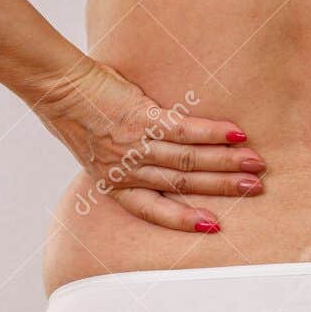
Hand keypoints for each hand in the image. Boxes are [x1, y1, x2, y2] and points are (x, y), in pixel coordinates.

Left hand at [31, 57, 262, 232]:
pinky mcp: (141, 118)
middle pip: (181, 184)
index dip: (183, 220)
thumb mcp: (97, 150)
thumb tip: (156, 161)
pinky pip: (184, 130)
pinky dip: (213, 133)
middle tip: (253, 189)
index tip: (213, 225)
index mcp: (114, 183)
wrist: (56, 86)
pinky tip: (236, 134)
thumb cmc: (76, 114)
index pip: (153, 210)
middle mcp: (126, 169)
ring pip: (188, 160)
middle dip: (221, 188)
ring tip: (254, 164)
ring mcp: (134, 145)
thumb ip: (126, 161)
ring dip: (226, 163)